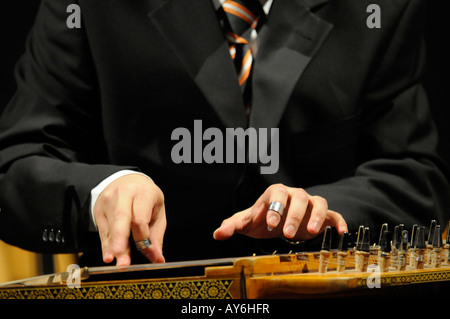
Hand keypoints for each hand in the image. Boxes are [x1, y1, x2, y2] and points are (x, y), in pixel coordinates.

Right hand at [93, 174, 165, 265]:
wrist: (127, 181)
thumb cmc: (145, 197)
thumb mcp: (157, 211)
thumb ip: (156, 236)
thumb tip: (157, 258)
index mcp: (143, 192)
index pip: (140, 218)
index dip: (142, 237)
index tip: (147, 251)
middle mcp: (123, 194)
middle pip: (121, 218)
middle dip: (121, 241)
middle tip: (123, 261)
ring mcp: (108, 201)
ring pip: (110, 227)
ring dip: (114, 247)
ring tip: (118, 263)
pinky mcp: (98, 210)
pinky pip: (103, 231)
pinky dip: (106, 245)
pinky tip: (109, 256)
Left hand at [213, 183, 346, 241]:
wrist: (277, 222)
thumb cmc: (261, 219)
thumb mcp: (246, 222)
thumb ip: (232, 226)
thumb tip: (217, 233)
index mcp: (275, 193)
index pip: (277, 195)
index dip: (275, 207)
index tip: (270, 224)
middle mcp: (295, 195)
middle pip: (298, 197)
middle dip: (293, 215)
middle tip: (287, 234)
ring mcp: (309, 204)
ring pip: (318, 202)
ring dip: (316, 216)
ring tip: (312, 232)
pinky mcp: (323, 215)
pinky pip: (334, 214)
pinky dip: (338, 221)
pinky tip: (341, 232)